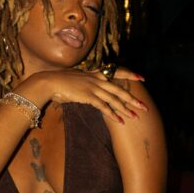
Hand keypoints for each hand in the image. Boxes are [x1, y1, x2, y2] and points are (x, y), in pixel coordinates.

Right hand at [28, 67, 148, 124]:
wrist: (49, 82)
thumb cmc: (59, 82)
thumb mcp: (76, 80)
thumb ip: (85, 84)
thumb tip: (89, 89)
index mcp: (95, 74)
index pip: (116, 71)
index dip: (130, 74)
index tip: (141, 77)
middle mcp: (97, 79)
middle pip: (120, 89)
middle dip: (133, 99)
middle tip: (144, 106)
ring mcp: (93, 87)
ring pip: (114, 99)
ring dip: (126, 109)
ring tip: (136, 117)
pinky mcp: (88, 96)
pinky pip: (104, 106)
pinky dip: (113, 114)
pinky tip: (120, 121)